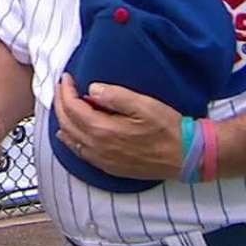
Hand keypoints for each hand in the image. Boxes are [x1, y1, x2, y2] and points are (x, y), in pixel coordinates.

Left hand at [51, 75, 185, 180]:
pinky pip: (79, 152)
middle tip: (61, 87)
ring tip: (62, 104)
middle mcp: (97, 148)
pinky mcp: (109, 167)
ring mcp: (102, 160)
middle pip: (67, 123)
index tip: (66, 77)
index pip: (72, 108)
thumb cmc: (168, 129)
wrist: (185, 157)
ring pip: (70, 139)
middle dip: (60, 102)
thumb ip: (115, 96)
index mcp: (103, 130)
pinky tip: (69, 134)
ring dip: (62, 120)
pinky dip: (70, 140)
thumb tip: (91, 89)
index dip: (66, 91)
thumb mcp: (144, 105)